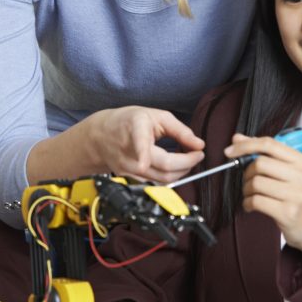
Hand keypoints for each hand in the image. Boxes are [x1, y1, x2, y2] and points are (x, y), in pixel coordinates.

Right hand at [90, 106, 204, 182]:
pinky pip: (154, 185)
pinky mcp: (128, 180)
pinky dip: (169, 178)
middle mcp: (129, 152)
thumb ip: (181, 130)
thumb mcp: (157, 116)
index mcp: (135, 129)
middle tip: (197, 154)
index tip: (143, 164)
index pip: (139, 145)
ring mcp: (127, 169)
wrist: (101, 135)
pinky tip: (173, 167)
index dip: (142, 155)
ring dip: (180, 172)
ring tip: (187, 159)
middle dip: (187, 164)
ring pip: (161, 180)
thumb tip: (200, 145)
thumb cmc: (130, 122)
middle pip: (162, 167)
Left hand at [226, 133, 301, 260]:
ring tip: (251, 195)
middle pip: (260, 163)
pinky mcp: (288, 212)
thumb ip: (264, 153)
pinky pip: (256, 201)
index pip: (269, 144)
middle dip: (246, 173)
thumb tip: (237, 138)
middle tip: (247, 181)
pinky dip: (247, 203)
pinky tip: (251, 205)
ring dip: (246, 189)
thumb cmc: (296, 195)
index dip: (245, 145)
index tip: (229, 151)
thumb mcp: (288, 171)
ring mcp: (296, 194)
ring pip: (256, 182)